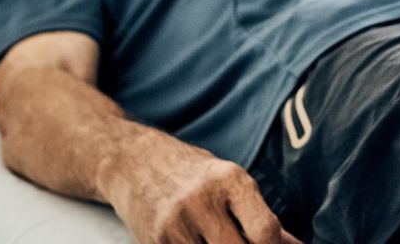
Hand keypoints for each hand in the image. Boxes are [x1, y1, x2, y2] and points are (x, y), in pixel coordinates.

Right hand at [103, 132, 301, 243]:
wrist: (135, 163)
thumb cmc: (195, 175)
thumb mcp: (232, 183)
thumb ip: (261, 217)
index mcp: (230, 180)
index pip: (264, 231)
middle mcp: (201, 201)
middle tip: (247, 242)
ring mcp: (175, 224)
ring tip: (221, 238)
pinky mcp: (155, 242)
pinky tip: (204, 241)